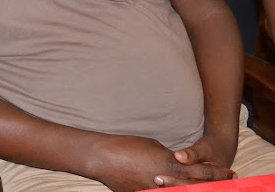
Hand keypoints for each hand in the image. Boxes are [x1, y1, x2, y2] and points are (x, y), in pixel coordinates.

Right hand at [94, 135, 234, 191]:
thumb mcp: (154, 147)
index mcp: (171, 164)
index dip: (218, 174)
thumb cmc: (127, 145)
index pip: (203, 172)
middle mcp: (167, 181)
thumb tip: (180, 164)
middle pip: (197, 188)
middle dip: (213, 187)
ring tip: (204, 190)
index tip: (230, 174)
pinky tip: (176, 191)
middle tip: (227, 185)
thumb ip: (171, 158)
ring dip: (194, 191)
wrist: (102, 156)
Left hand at [155, 134, 236, 187]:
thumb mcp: (204, 149)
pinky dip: (171, 187)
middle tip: (155, 180)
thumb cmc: (211, 149)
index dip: (176, 184)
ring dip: (169, 188)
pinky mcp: (195, 185)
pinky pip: (183, 188)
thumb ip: (193, 154)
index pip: (193, 187)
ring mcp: (201, 187)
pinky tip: (157, 185)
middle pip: (188, 190)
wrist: (220, 151)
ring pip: (184, 190)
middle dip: (171, 187)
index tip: (158, 177)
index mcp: (214, 183)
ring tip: (153, 183)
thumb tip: (179, 157)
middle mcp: (208, 187)